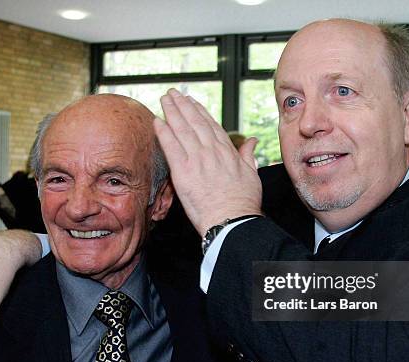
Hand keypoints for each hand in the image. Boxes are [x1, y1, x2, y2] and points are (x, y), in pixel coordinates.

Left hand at [154, 89, 262, 235]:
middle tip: (173, 93)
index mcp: (227, 152)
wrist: (232, 220)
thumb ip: (249, 155)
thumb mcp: (252, 174)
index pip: (210, 126)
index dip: (199, 111)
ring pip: (182, 130)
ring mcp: (197, 160)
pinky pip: (171, 147)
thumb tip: (252, 141)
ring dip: (172, 112)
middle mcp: (211, 152)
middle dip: (183, 105)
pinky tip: (157, 121)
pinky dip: (163, 133)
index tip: (191, 102)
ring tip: (164, 99)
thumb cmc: (243, 203)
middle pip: (194, 122)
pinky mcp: (183, 172)